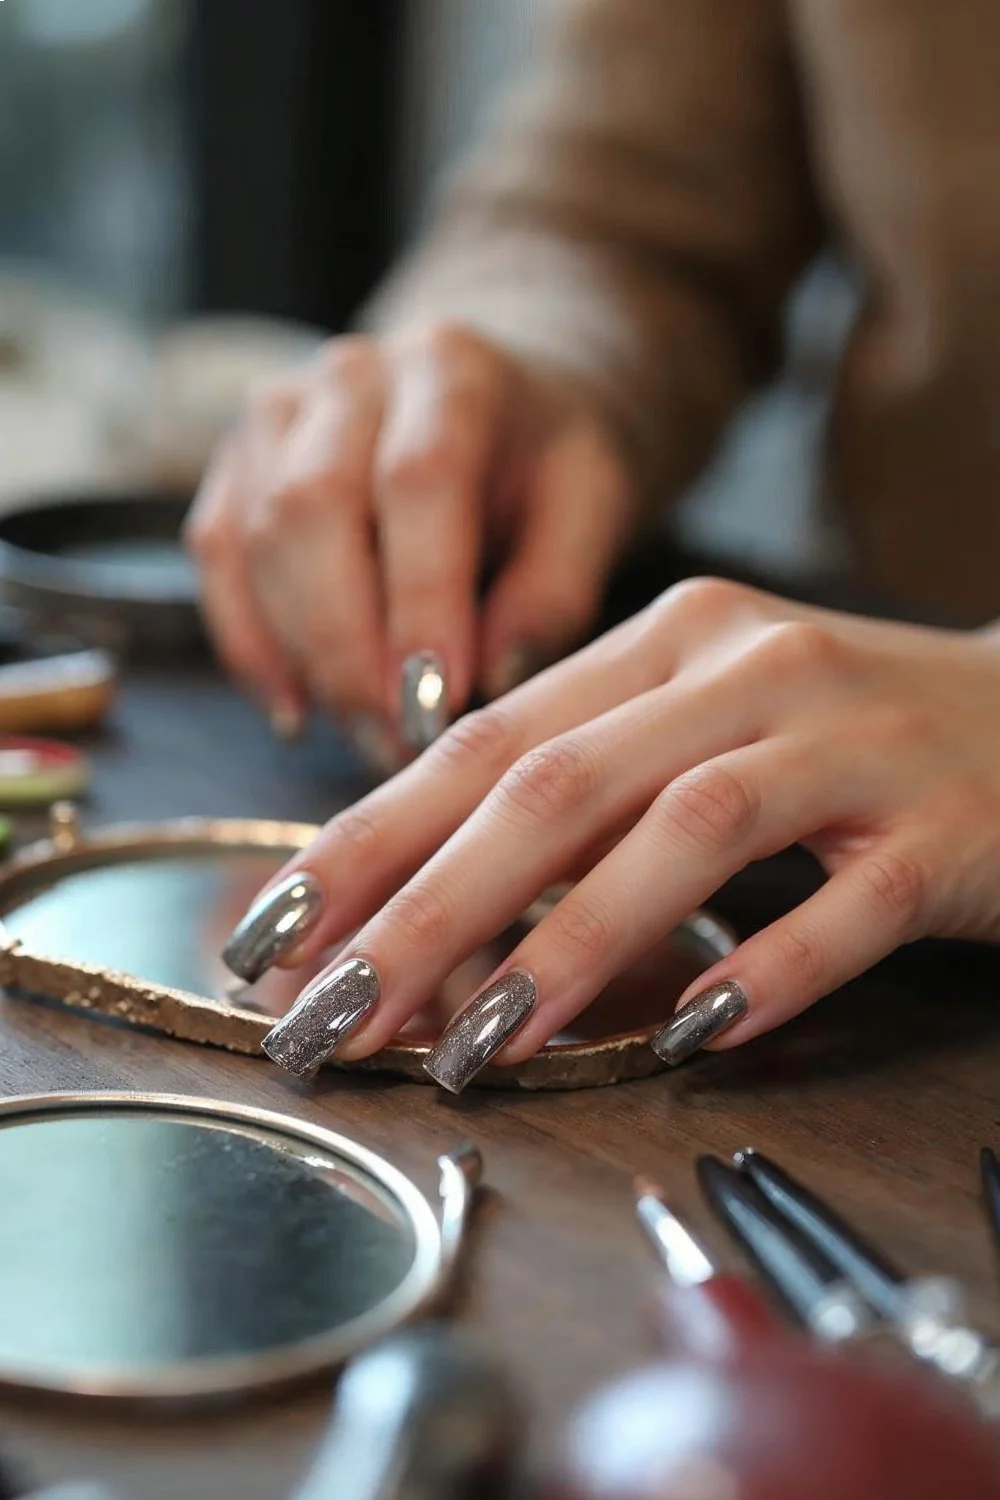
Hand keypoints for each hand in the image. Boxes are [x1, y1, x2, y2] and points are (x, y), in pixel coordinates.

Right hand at [184, 323, 634, 753]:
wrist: (509, 403)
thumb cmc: (553, 465)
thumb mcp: (596, 511)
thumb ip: (554, 592)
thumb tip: (490, 683)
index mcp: (452, 371)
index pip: (420, 479)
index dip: (422, 597)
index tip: (440, 699)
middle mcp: (351, 376)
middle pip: (313, 507)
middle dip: (347, 645)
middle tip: (394, 741)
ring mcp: (280, 412)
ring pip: (254, 537)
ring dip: (302, 655)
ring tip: (365, 736)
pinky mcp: (238, 461)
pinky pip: (217, 553)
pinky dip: (249, 643)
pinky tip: (298, 709)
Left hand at [223, 577, 999, 1087]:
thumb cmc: (847, 740)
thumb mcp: (702, 727)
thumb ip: (584, 793)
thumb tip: (430, 910)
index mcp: (667, 642)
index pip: (486, 740)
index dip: (369, 839)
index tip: (275, 933)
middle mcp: (747, 668)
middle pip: (558, 785)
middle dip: (426, 908)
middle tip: (334, 1016)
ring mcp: (852, 741)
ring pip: (687, 830)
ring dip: (569, 943)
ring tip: (474, 1044)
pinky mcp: (940, 826)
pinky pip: (844, 908)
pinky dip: (762, 974)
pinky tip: (692, 1036)